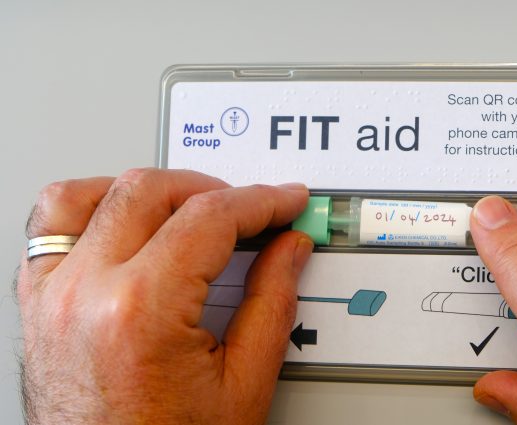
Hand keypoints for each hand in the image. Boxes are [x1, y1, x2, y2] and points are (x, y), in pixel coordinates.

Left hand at [16, 168, 312, 423]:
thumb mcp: (243, 385)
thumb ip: (272, 302)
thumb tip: (289, 247)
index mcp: (140, 312)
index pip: (209, 218)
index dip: (261, 201)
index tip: (285, 201)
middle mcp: (84, 294)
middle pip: (151, 191)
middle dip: (215, 190)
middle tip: (252, 211)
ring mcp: (50, 296)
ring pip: (90, 192)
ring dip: (149, 189)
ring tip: (189, 208)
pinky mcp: (36, 304)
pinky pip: (50, 223)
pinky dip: (92, 206)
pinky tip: (127, 220)